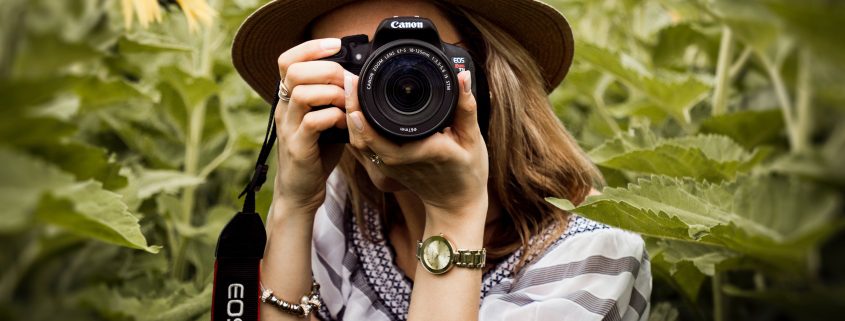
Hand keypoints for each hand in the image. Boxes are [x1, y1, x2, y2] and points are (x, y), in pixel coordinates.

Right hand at [273, 38, 348, 214]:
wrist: (300, 191)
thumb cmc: (316, 153)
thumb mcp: (324, 119)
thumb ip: (333, 99)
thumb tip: (357, 79)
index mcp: (288, 99)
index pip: (287, 60)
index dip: (310, 48)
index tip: (335, 44)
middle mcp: (283, 109)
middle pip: (294, 71)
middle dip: (327, 69)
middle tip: (347, 82)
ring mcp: (288, 128)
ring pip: (302, 93)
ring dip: (332, 93)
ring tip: (347, 103)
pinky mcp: (298, 147)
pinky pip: (313, 122)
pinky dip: (334, 117)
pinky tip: (344, 124)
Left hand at [344, 71, 488, 220]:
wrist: (456, 204)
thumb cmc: (468, 173)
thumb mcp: (472, 139)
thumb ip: (466, 107)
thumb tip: (462, 76)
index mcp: (420, 151)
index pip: (381, 135)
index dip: (362, 113)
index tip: (356, 85)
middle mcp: (399, 161)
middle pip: (361, 136)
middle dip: (350, 106)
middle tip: (349, 79)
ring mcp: (390, 167)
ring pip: (359, 142)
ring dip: (350, 116)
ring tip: (351, 88)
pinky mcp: (386, 168)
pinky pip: (364, 147)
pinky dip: (357, 128)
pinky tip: (356, 109)